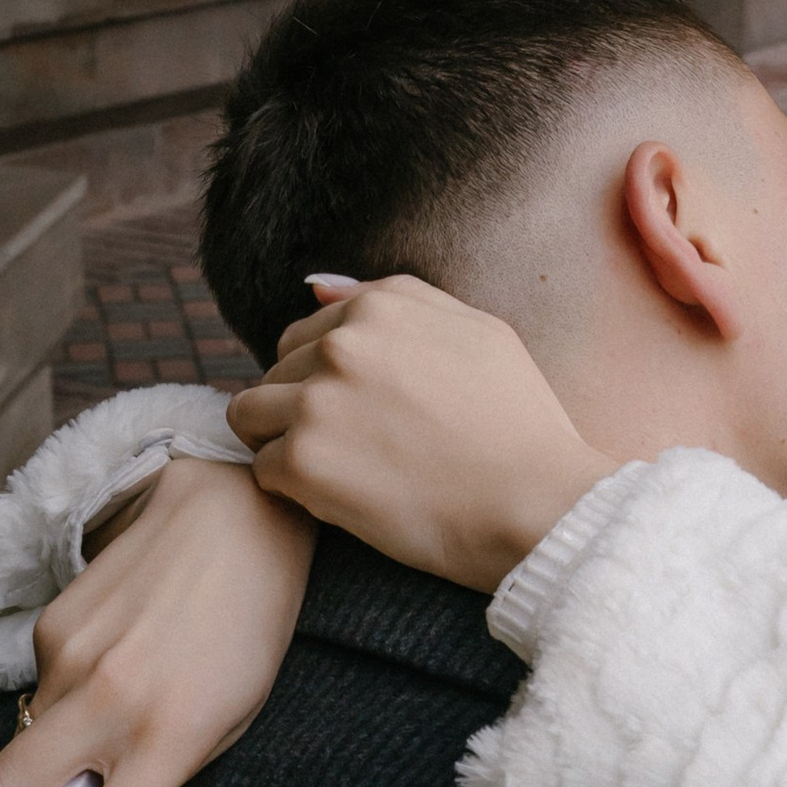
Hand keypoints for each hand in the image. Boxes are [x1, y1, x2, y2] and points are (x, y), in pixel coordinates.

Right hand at [0, 454, 313, 786]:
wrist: (232, 516)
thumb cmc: (250, 631)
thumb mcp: (231, 723)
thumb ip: (164, 783)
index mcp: (168, 739)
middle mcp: (108, 702)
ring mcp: (70, 659)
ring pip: (23, 743)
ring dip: (49, 761)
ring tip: (109, 726)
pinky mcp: (51, 622)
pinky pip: (38, 690)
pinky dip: (61, 704)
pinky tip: (112, 668)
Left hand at [225, 274, 617, 592]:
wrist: (536, 502)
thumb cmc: (519, 424)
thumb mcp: (479, 333)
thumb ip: (401, 300)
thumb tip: (317, 284)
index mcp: (380, 308)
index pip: (306, 335)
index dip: (328, 380)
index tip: (364, 416)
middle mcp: (341, 344)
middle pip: (275, 372)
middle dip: (301, 408)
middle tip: (357, 450)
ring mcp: (317, 402)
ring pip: (250, 415)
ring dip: (283, 443)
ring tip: (337, 473)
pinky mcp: (303, 462)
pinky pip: (262, 470)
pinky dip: (292, 490)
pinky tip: (342, 499)